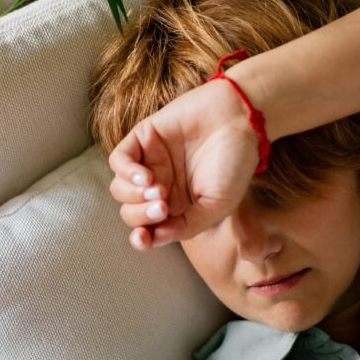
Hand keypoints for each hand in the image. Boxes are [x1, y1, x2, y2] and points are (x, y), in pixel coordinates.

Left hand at [107, 77, 261, 250]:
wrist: (240, 121)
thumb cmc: (235, 163)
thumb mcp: (216, 206)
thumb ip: (186, 226)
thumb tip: (154, 238)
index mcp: (178, 207)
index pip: (148, 230)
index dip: (141, 238)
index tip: (143, 238)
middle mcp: (161, 187)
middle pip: (130, 212)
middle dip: (141, 215)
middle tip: (163, 206)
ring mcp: (150, 163)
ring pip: (120, 189)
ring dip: (134, 195)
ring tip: (159, 189)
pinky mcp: (143, 139)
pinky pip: (119, 161)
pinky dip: (127, 172)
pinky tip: (146, 176)